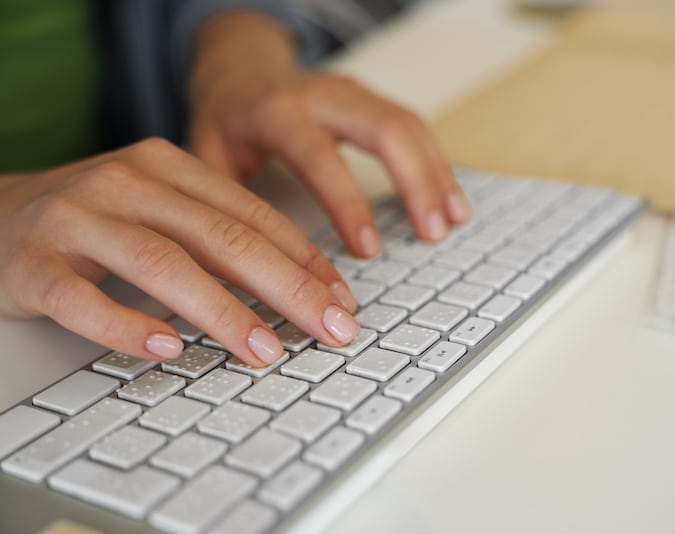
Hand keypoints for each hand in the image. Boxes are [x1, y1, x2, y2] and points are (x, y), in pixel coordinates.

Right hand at [0, 139, 358, 364]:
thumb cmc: (94, 219)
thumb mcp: (161, 210)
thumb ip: (218, 238)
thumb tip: (297, 287)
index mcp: (168, 168)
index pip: (252, 215)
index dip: (304, 259)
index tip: (343, 300)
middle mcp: (126, 185)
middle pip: (221, 238)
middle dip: (286, 288)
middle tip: (332, 329)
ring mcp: (77, 221)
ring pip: (161, 264)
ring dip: (221, 311)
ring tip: (265, 351)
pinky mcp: (32, 264)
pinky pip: (83, 299)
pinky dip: (126, 325)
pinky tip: (167, 349)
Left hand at [188, 12, 470, 257]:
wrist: (240, 69)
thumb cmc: (227, 117)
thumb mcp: (206, 154)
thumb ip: (223, 202)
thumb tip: (241, 264)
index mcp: (277, 111)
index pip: (320, 156)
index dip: (347, 203)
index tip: (368, 249)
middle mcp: (322, 95)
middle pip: (384, 128)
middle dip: (415, 182)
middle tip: (432, 232)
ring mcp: (352, 93)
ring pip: (408, 125)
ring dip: (437, 173)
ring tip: (454, 220)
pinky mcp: (371, 101)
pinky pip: (414, 126)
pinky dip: (437, 162)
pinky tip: (449, 198)